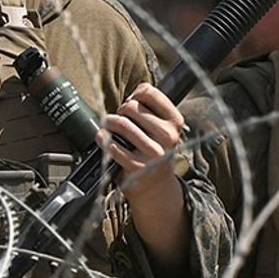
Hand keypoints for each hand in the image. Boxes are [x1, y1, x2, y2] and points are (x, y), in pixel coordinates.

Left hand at [99, 83, 183, 202]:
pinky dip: (103, 139)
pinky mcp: (136, 166)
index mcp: (175, 122)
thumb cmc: (155, 150)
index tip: (132, 101)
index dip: (135, 94)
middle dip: (120, 110)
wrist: (155, 185)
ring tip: (108, 126)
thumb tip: (134, 93)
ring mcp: (152, 152)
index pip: (149, 92)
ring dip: (109, 123)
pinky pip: (112, 145)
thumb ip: (153, 107)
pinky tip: (104, 139)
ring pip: (121, 124)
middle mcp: (167, 136)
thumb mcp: (163, 128)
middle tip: (119, 118)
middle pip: (131, 107)